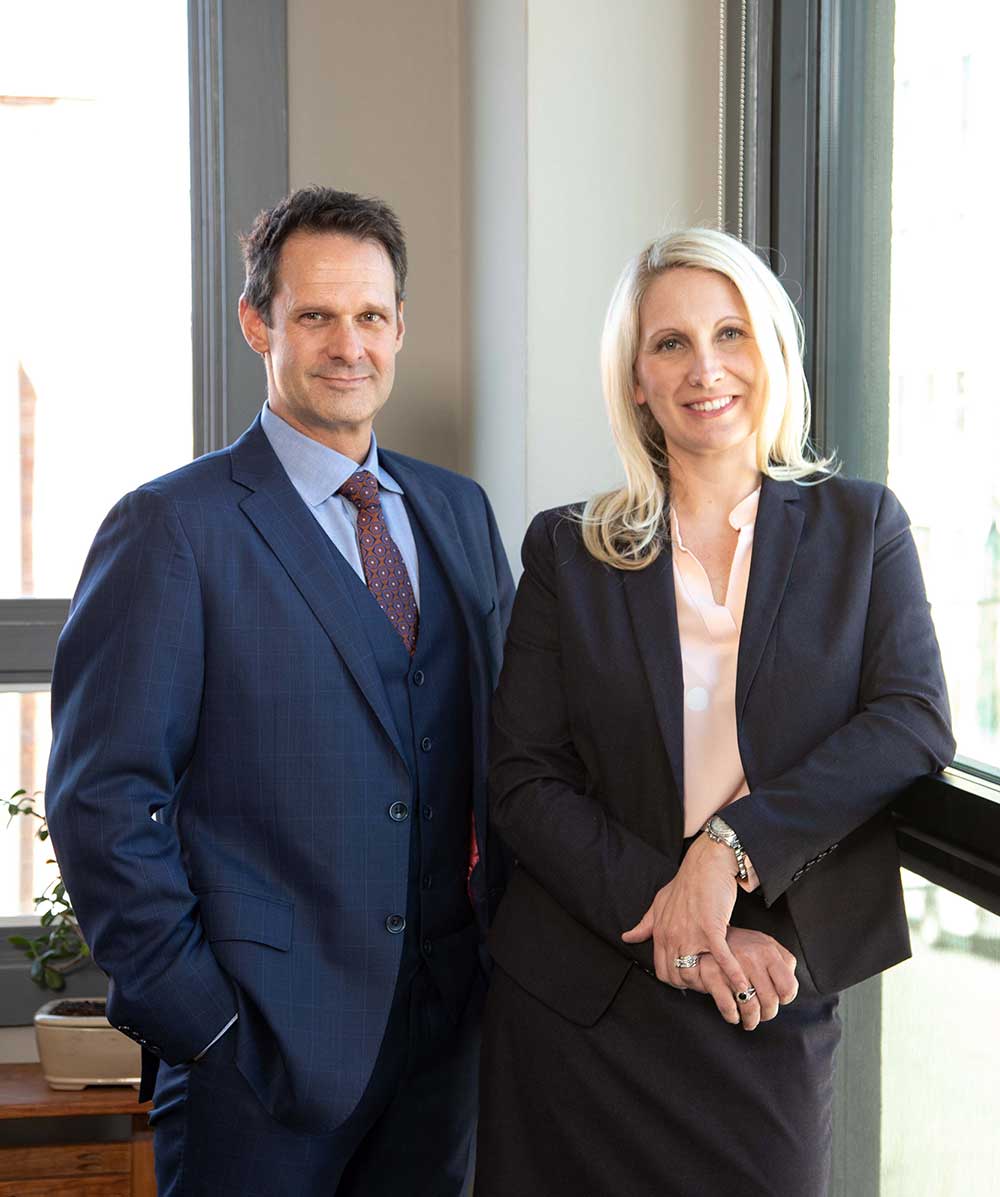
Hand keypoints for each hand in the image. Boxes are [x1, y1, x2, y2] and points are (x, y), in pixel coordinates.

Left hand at [621, 833, 745, 993]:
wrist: (706, 864)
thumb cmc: (686, 883)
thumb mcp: (660, 903)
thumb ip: (645, 924)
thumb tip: (626, 938)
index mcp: (660, 931)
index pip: (662, 971)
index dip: (676, 981)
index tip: (690, 981)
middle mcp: (672, 936)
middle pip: (677, 977)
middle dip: (693, 986)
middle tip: (709, 985)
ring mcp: (691, 934)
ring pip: (695, 974)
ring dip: (710, 983)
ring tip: (723, 987)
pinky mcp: (712, 930)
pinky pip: (722, 960)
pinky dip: (733, 975)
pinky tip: (742, 986)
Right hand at [682, 927, 798, 1029]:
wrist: (708, 934)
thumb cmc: (743, 945)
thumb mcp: (767, 945)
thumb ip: (784, 963)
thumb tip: (790, 987)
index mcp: (768, 951)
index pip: (788, 988)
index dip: (784, 1000)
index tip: (777, 1000)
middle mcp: (752, 957)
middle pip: (769, 1001)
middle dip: (766, 1014)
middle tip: (762, 1015)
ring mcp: (731, 965)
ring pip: (750, 1007)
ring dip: (750, 1020)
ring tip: (749, 1020)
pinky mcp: (712, 973)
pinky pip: (728, 1005)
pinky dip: (732, 1015)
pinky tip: (734, 1015)